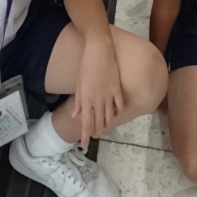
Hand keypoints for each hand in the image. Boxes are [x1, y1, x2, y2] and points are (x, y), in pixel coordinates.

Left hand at [73, 34, 123, 148]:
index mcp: (85, 99)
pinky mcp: (117, 89)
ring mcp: (109, 95)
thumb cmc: (85, 65)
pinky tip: (116, 115)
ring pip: (109, 116)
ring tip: (103, 129)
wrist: (99, 50)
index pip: (85, 123)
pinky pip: (119, 106)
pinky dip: (118, 112)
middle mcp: (97, 100)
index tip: (83, 145)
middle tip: (94, 137)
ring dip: (106, 124)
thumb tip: (76, 115)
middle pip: (98, 122)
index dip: (84, 136)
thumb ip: (77, 101)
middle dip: (95, 132)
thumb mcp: (78, 84)